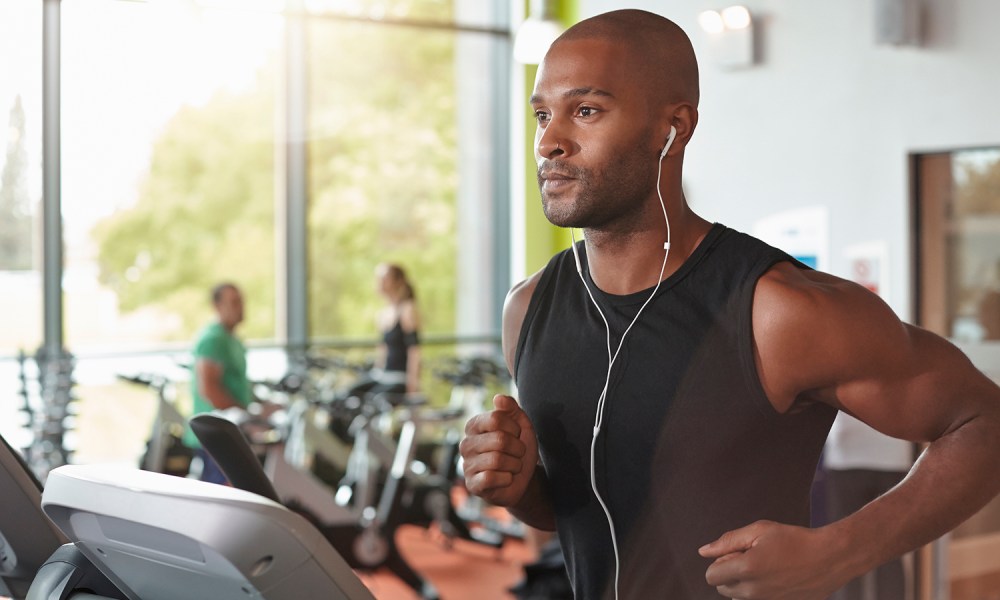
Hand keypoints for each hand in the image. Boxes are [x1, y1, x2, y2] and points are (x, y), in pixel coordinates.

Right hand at [459, 394, 538, 506]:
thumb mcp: (521, 424)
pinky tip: (505, 478)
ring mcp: (466, 465)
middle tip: (517, 454)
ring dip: (514, 465)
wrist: (523, 478)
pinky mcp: (472, 484)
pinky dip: (507, 478)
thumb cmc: (518, 448)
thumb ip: (511, 408)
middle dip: (518, 449)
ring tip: (512, 466)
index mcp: (474, 425)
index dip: (514, 428)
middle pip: (500, 440)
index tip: (516, 435)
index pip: (496, 418)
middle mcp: (466, 444)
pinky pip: (491, 478)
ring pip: (498, 460)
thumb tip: (498, 398)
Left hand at [699, 520, 845, 599]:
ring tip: (765, 569)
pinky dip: (760, 592)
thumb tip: (704, 551)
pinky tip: (775, 579)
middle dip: (730, 573)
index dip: (721, 561)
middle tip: (753, 558)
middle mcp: (753, 591)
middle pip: (723, 588)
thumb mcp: (759, 531)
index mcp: (746, 569)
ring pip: (739, 597)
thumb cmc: (796, 541)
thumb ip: (728, 541)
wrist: (829, 558)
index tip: (737, 553)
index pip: (711, 576)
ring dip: (744, 585)